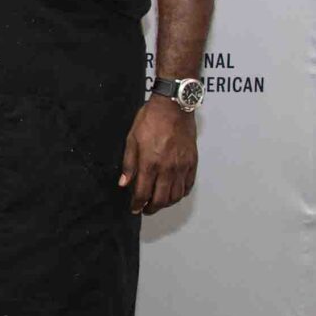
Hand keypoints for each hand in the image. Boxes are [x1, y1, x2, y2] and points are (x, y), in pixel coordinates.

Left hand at [118, 98, 197, 214]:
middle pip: (161, 199)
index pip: (143, 193)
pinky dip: (181, 193)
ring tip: (158, 202)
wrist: (173, 106)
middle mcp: (167, 168)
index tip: (134, 208)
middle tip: (145, 209)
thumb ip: (129, 164)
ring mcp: (182, 166)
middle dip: (151, 208)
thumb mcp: (132, 139)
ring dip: (166, 203)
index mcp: (150, 163)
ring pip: (176, 196)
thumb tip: (124, 182)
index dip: (137, 204)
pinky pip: (188, 185)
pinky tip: (174, 192)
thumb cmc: (151, 119)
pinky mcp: (192, 162)